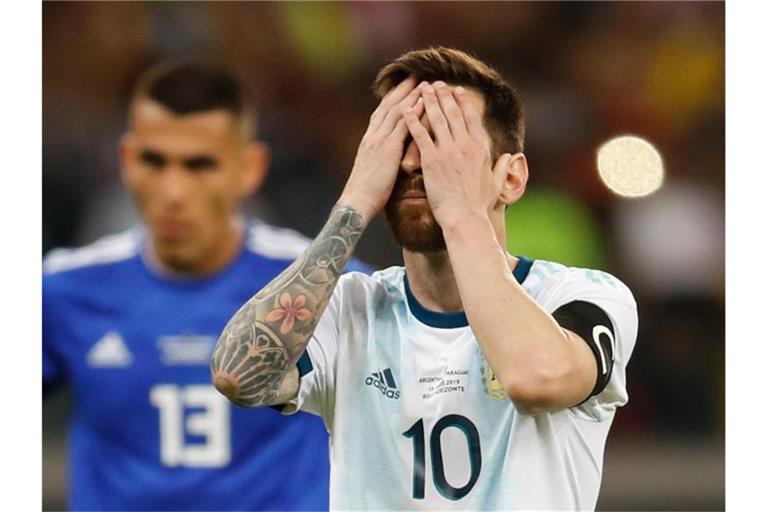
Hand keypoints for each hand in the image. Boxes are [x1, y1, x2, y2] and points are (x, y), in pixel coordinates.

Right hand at [339, 76, 424, 222]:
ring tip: (424, 82)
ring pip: (396, 111)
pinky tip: (424, 103)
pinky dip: (413, 112)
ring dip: (411, 95)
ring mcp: (379, 140)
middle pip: (389, 105)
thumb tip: (392, 153)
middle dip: (403, 89)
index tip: (405, 86)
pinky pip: (403, 126)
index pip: (382, 112)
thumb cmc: (367, 191)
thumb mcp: (374, 168)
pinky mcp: (387, 148)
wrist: (357, 200)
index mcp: (370, 139)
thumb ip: (382, 155)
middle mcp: (373, 135)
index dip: (394, 97)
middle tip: (416, 75)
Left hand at [403, 81, 511, 228]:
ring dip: (429, 101)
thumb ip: (502, 168)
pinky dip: (413, 121)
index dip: (462, 102)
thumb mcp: (496, 184)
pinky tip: (406, 110)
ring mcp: (448, 151)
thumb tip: (510, 157)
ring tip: (422, 89)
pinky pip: (420, 135)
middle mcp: (465, 145)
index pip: (471, 118)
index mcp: (480, 148)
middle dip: (444, 95)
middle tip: (436, 83)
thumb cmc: (479, 205)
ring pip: (437, 119)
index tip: (457, 90)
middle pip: (453, 113)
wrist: (464, 217)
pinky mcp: (431, 161)